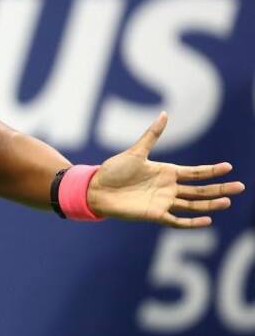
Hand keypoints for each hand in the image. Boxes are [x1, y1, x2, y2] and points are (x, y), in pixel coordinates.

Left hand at [87, 111, 245, 227]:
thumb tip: (165, 114)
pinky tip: (207, 220)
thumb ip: (152, 135)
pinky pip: (176, 220)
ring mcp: (163, 202)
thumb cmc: (113, 170)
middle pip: (200, 189)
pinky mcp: (154, 214)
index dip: (212, 171)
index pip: (195, 172)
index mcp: (166, 172)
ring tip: (228, 201)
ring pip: (193, 204)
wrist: (95, 189)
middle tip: (240, 187)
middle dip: (219, 188)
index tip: (229, 167)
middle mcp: (168, 188)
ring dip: (210, 204)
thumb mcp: (135, 152)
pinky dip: (191, 222)